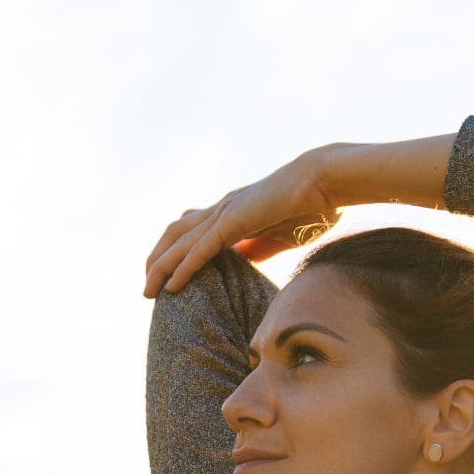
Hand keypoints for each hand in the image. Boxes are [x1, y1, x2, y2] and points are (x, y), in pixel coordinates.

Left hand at [143, 150, 340, 297]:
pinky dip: (183, 268)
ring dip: (160, 267)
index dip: (175, 252)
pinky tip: (170, 286)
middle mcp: (222, 209)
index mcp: (233, 211)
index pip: (192, 231)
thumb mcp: (279, 235)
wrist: (326, 182)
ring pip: (179, 242)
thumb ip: (257, 246)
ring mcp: (226, 213)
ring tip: (147, 291)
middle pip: (175, 233)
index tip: (166, 276)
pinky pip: (200, 249)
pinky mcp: (234, 221)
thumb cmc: (313, 206)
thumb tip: (242, 260)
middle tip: (147, 287)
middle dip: (157, 259)